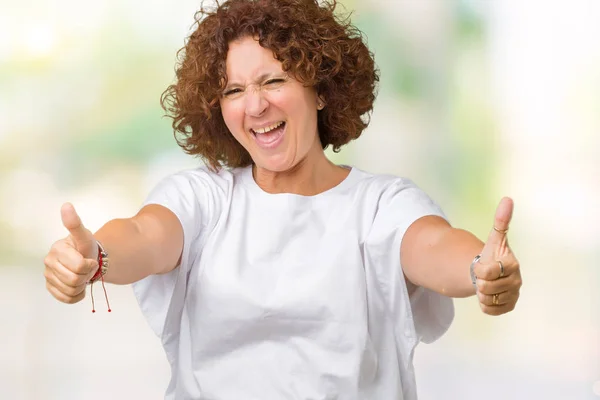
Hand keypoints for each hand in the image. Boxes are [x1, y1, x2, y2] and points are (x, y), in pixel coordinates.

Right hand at [43, 203, 98, 303]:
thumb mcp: (85, 236)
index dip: (90, 265)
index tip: (90, 259)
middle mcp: (48, 262)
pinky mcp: (51, 287)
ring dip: (83, 285)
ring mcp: (48, 276)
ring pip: (71, 290)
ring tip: (82, 275)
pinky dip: (77, 295)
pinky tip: (79, 285)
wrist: (87, 259)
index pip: (79, 266)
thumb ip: (75, 224)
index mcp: (57, 249)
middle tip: (87, 268)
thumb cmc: (86, 247)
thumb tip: (66, 205)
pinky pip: (67, 299)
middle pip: (75, 280)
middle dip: (86, 275)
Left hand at [473, 197, 521, 315]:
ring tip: (487, 284)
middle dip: (479, 281)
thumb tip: (507, 199)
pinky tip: (489, 295)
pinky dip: (484, 304)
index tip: (484, 264)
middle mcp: (517, 281)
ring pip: (486, 299)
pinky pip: (489, 310)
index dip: (480, 269)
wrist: (492, 272)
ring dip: (481, 292)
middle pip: (484, 287)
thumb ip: (500, 221)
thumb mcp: (495, 238)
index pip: (486, 272)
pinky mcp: (509, 307)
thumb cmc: (493, 254)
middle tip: (485, 275)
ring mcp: (514, 295)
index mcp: (512, 264)